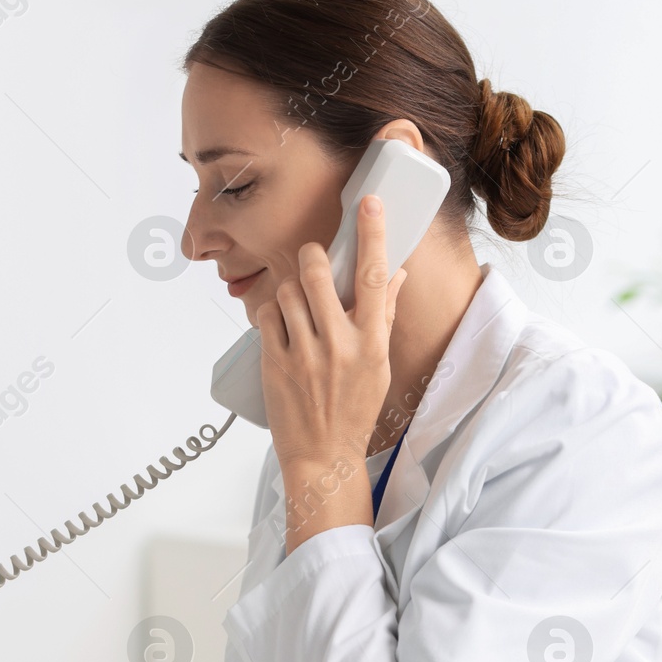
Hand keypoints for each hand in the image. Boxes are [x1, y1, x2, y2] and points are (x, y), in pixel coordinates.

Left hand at [257, 193, 406, 469]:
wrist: (323, 457)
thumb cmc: (353, 411)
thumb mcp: (379, 367)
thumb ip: (383, 318)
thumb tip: (395, 275)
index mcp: (372, 345)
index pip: (374, 279)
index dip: (373, 236)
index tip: (370, 204)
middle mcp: (339, 347)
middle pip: (318, 273)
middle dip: (312, 259)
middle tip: (312, 264)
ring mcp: (304, 356)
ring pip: (287, 291)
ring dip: (290, 291)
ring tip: (298, 311)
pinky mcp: (274, 364)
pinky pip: (267, 316)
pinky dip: (273, 315)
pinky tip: (283, 330)